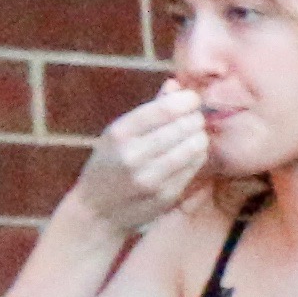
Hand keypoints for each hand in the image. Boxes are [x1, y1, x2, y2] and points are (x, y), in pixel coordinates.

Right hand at [69, 86, 214, 242]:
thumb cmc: (110, 165)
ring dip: (200, 137)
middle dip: (195, 119)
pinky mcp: (165, 196)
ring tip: (196, 134)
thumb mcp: (118, 134)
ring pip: (192, 149)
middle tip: (197, 117)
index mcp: (119, 134)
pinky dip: (197, 157)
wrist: (98, 211)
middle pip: (182, 128)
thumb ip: (149, 110)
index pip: (162, 110)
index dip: (184, 101)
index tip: (192, 98)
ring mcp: (151, 178)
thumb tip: (175, 85)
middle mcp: (133, 156)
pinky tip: (193, 153)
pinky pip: (192, 169)